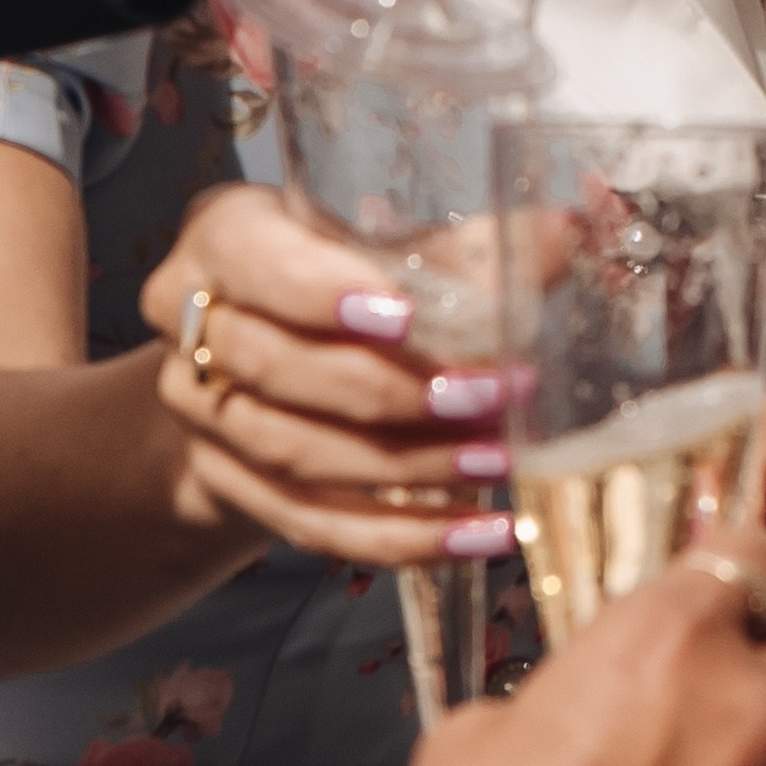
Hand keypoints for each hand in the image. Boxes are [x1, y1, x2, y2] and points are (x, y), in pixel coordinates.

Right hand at [144, 180, 518, 569]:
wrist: (268, 363)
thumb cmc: (345, 280)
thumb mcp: (395, 247)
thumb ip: (475, 247)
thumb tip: (574, 228)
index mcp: (224, 237)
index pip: (254, 262)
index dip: (322, 292)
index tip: (407, 317)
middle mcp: (190, 321)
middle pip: (278, 367)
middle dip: (395, 391)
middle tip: (494, 396)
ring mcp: (200, 413)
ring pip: (296, 453)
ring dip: (409, 468)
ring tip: (500, 462)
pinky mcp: (225, 486)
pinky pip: (311, 524)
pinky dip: (401, 537)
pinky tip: (479, 535)